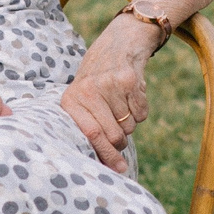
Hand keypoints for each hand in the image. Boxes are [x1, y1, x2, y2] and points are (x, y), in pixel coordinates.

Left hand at [61, 25, 153, 168]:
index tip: (118, 169)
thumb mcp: (82, 98)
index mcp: (71, 100)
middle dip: (121, 141)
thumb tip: (110, 166)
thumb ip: (89, 128)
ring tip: (120, 104)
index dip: (106, 155)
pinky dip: (140, 110)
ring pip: (130, 126)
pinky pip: (142, 114)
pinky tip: (131, 95)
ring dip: (130, 123)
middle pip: (114, 136)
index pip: (91, 135)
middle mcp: (88, 91)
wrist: (118, 43)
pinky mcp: (130, 81)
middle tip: (119, 132)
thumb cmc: (97, 81)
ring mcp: (110, 85)